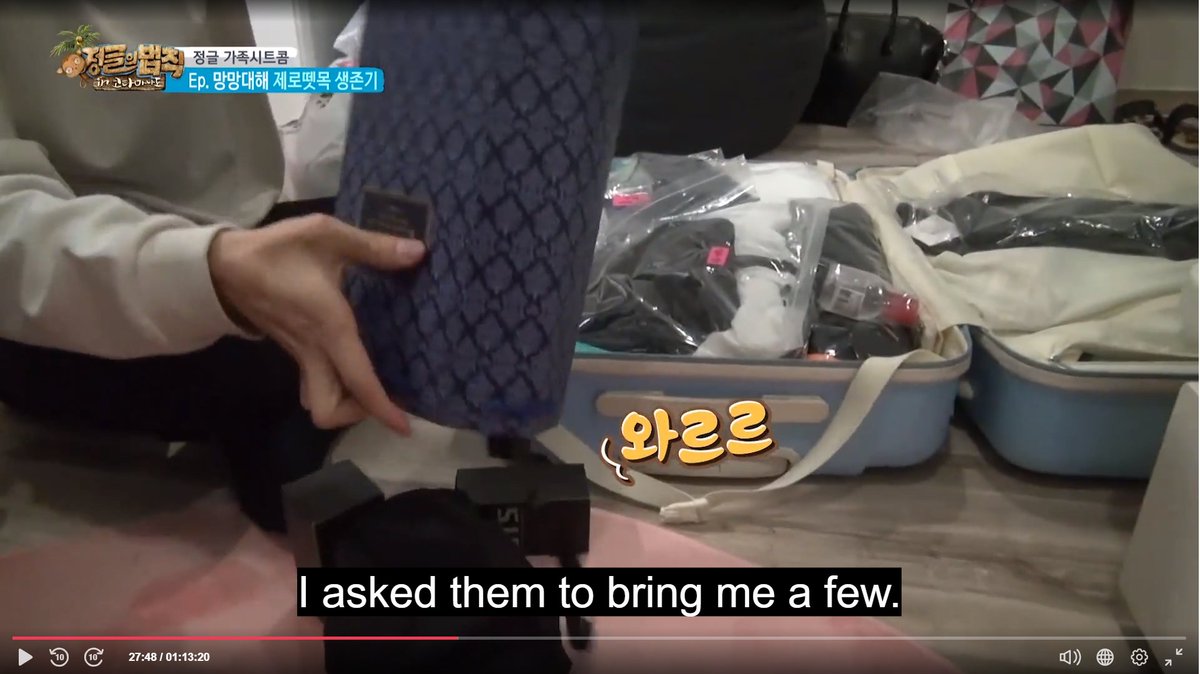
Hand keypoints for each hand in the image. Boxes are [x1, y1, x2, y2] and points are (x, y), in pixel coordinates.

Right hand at [207, 214, 424, 433]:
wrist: (222, 264)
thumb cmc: (275, 251)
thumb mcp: (326, 235)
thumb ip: (373, 245)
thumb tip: (418, 252)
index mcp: (330, 327)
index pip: (358, 381)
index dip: (382, 409)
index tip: (405, 428)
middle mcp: (314, 350)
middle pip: (329, 412)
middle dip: (359, 413)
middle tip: (389, 396)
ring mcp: (299, 354)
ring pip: (320, 402)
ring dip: (346, 403)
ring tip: (376, 383)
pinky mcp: (292, 350)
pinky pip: (313, 383)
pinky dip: (335, 386)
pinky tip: (352, 363)